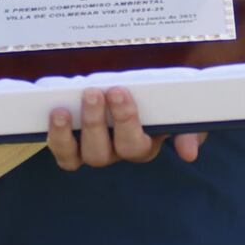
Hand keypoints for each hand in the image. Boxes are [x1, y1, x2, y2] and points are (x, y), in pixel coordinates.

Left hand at [42, 86, 199, 169]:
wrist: (143, 87)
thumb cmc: (164, 98)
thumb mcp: (183, 111)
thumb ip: (189, 130)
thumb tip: (188, 153)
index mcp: (145, 145)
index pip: (135, 145)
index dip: (125, 121)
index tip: (119, 91)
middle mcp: (117, 152)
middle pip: (103, 153)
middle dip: (95, 123)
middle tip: (93, 93)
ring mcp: (93, 150)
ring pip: (77, 157)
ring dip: (66, 136)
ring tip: (62, 110)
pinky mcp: (73, 145)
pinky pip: (62, 152)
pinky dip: (55, 137)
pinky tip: (54, 115)